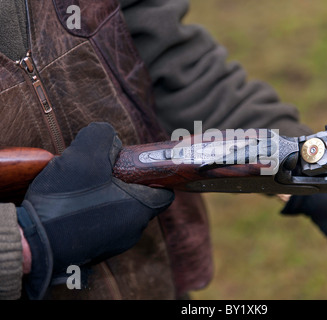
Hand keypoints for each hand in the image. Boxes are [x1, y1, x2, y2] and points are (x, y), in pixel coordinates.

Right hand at [16, 122, 173, 298]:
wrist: (33, 245)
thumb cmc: (65, 203)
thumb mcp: (83, 155)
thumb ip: (102, 136)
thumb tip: (110, 139)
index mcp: (141, 209)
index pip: (164, 191)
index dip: (153, 174)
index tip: (135, 165)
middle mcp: (133, 230)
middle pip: (139, 198)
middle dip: (123, 182)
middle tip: (100, 173)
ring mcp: (115, 243)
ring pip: (118, 211)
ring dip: (104, 197)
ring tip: (80, 189)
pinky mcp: (96, 251)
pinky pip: (101, 224)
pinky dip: (91, 213)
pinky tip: (71, 206)